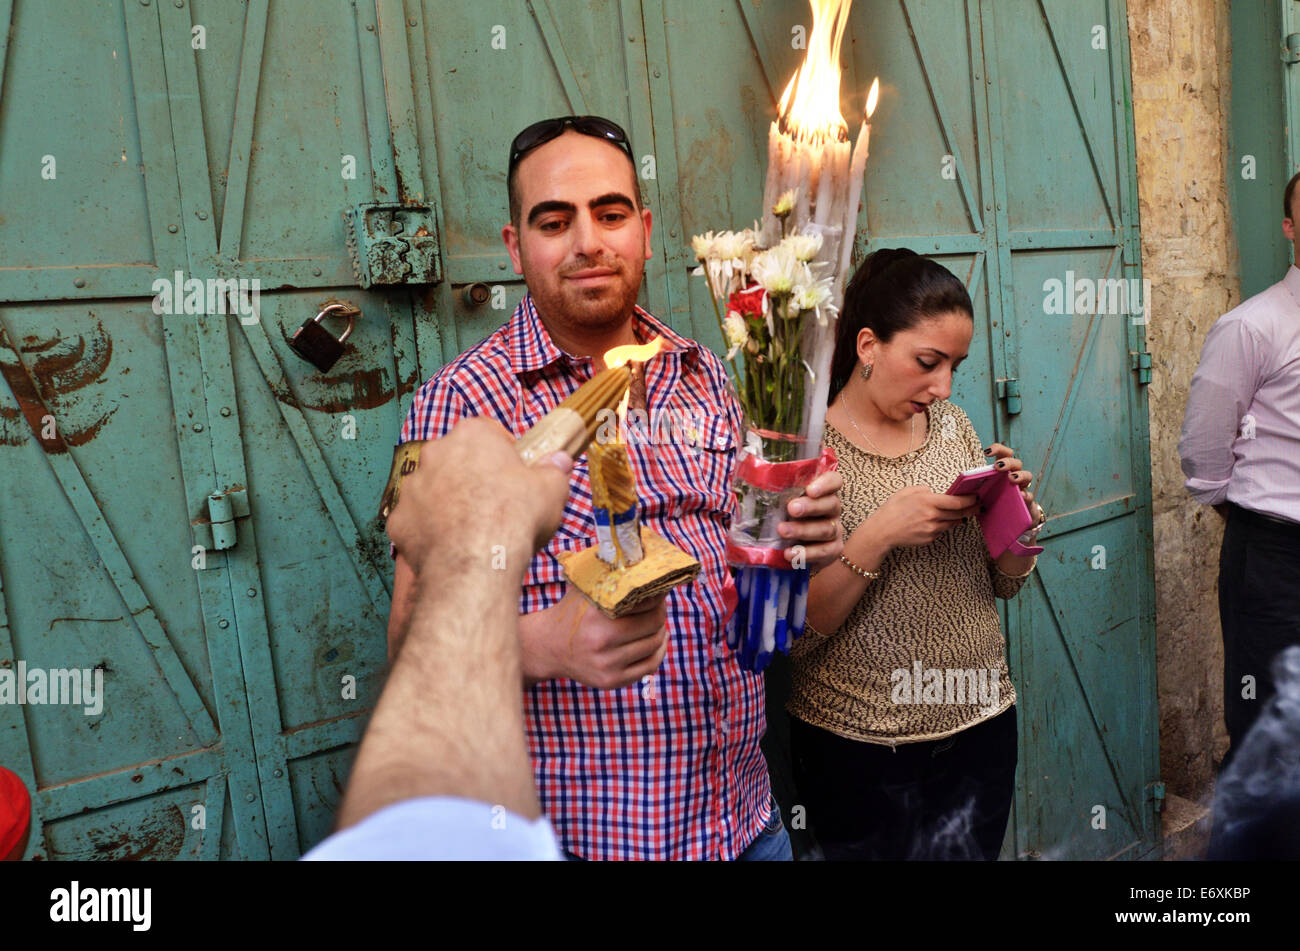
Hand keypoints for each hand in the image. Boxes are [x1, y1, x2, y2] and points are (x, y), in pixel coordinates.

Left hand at [386, 417, 572, 577]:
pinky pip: (416, 522)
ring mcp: (412, 487)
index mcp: (471, 435)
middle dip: (471, 476)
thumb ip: (554, 469)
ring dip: (448, 503)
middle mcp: (435, 453)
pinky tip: (450, 547)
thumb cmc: (515, 516)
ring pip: (432, 490)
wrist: (476, 562)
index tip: (514, 472)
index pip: (487, 431)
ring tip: (472, 530)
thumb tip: (560, 461)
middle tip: (495, 503)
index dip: (503, 452)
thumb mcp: (552, 488)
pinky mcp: (399, 520)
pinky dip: (430, 532)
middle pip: (455, 459)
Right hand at [527, 586, 669, 689]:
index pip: (644, 601)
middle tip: (658, 604)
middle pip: (654, 623)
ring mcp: (607, 664)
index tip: (657, 587)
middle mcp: (601, 641)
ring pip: (655, 644)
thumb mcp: (584, 589)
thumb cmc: (572, 612)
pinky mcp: (612, 681)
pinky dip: (659, 651)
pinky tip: (656, 639)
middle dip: (660, 611)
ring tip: (656, 621)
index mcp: (596, 614)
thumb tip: (642, 559)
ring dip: (661, 630)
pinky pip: (650, 665)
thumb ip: (608, 574)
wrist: (548, 647)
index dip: (656, 593)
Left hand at [778, 469, 844, 571]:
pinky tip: (790, 553)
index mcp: (821, 492)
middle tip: (791, 509)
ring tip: (783, 531)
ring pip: (827, 528)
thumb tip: (742, 490)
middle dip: (811, 506)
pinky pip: (825, 551)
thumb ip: (769, 495)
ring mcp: (835, 530)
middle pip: (831, 503)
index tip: (810, 489)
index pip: (834, 480)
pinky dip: (807, 553)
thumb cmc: (782, 518)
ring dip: (804, 530)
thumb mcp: (776, 504)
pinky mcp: (833, 550)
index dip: (826, 483)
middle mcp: (831, 509)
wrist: (794, 551)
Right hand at [868, 484, 978, 548]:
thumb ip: (924, 489)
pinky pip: (941, 530)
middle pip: (959, 514)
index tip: (976, 497)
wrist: (882, 531)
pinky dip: (942, 525)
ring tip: (961, 514)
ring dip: (958, 518)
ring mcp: (932, 529)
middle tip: (978, 506)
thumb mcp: (906, 491)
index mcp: (928, 501)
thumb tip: (934, 493)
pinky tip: (936, 522)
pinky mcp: (929, 538)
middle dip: (971, 510)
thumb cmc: (892, 510)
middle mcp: (933, 516)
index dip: (970, 500)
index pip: (957, 501)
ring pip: (952, 523)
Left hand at [983, 442, 1041, 523]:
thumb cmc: (995, 501)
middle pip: (1016, 462)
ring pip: (1027, 475)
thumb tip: (959, 491)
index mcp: (1002, 471)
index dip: (997, 449)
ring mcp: (1022, 487)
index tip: (986, 452)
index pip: (1003, 454)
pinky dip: (1026, 495)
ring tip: (1012, 479)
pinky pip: (1029, 496)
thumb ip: (976, 489)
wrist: (1011, 518)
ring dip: (1020, 475)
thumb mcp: (984, 493)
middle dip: (1007, 462)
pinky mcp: (1027, 500)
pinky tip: (1021, 496)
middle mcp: (1014, 475)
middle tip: (998, 466)